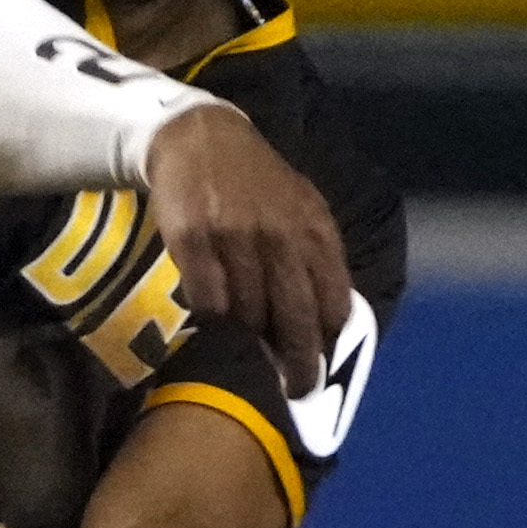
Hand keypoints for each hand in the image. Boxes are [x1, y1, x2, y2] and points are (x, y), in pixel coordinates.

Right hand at [142, 101, 349, 391]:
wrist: (199, 137)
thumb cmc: (255, 182)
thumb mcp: (301, 208)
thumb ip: (318, 258)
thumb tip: (330, 322)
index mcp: (313, 230)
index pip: (333, 301)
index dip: (330, 341)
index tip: (325, 367)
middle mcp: (279, 235)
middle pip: (295, 318)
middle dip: (299, 363)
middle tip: (296, 389)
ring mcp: (235, 238)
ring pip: (249, 314)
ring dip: (250, 338)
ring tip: (246, 344)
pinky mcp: (193, 240)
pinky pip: (207, 300)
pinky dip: (213, 317)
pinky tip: (213, 316)